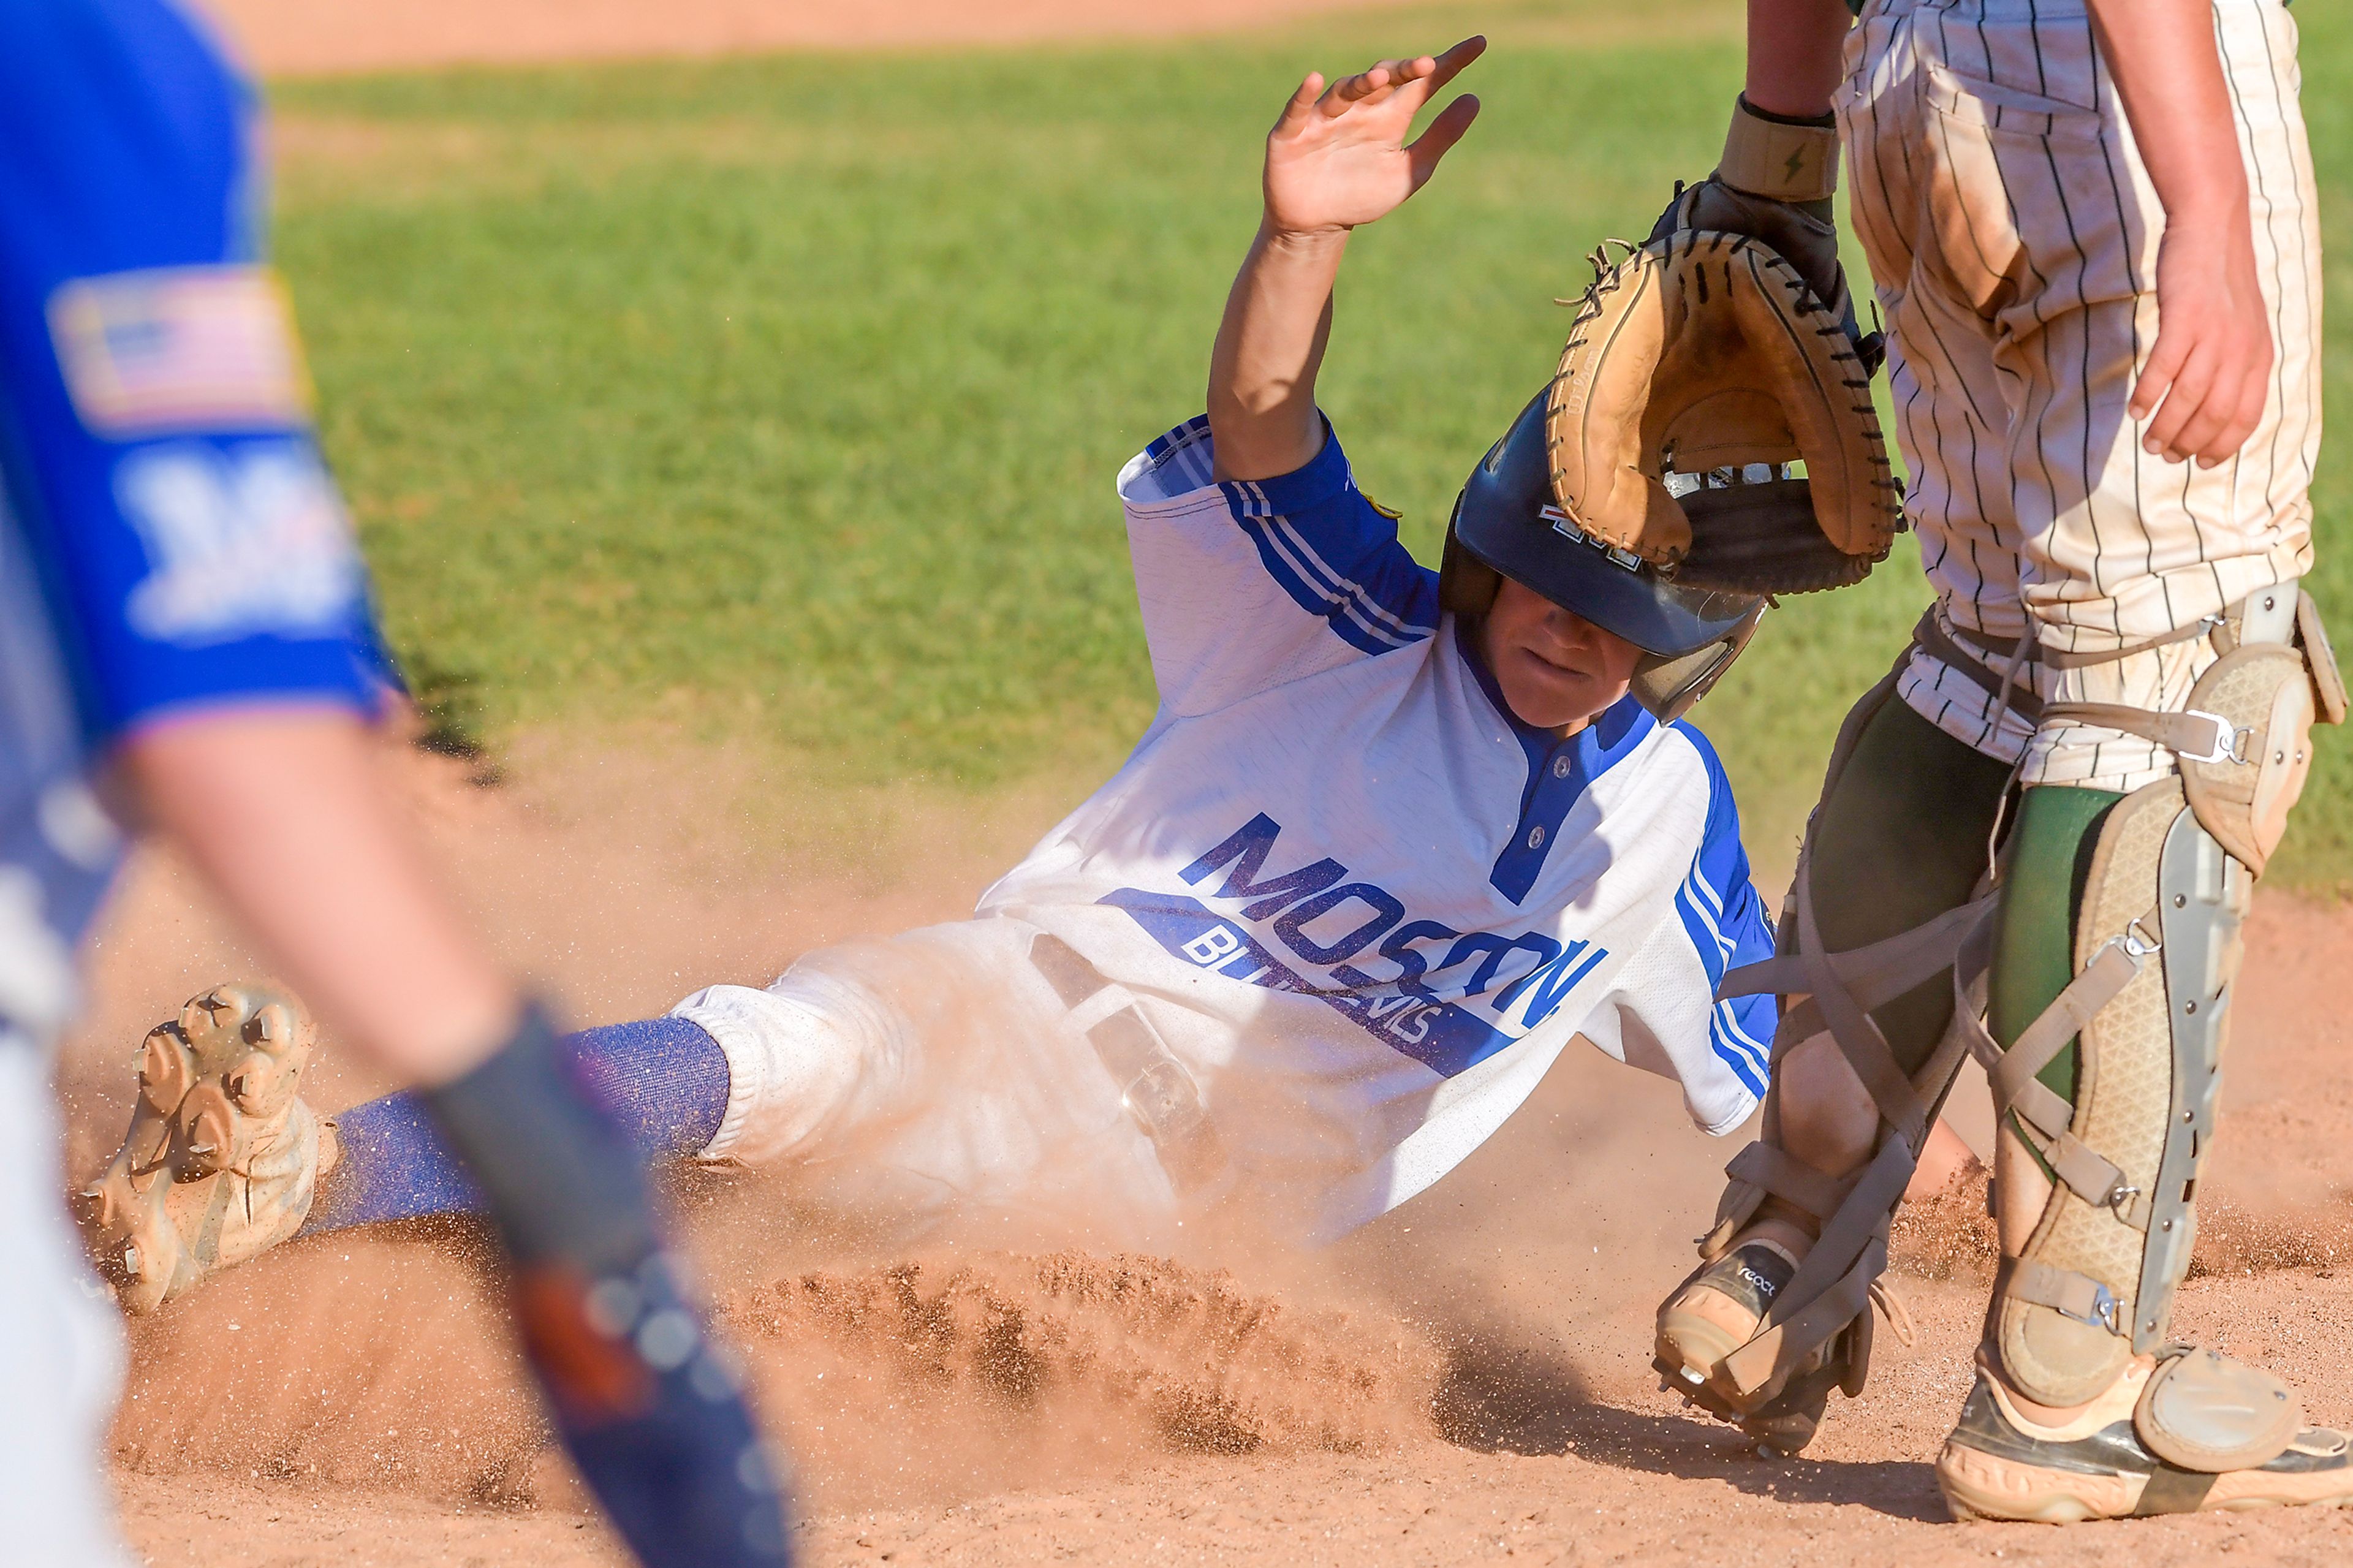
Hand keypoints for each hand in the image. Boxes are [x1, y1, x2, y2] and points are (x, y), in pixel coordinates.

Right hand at [1261, 37, 1484, 238]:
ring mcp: (1325, 119)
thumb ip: (1440, 138)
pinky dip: (1305, 95)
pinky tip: (1316, 80)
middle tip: (1427, 65)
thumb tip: (1474, 99)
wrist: (1318, 227)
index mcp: (1389, 118)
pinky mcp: (1292, 134)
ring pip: (1345, 92)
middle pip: (1384, 81)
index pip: (1421, 84)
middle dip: (1403, 71)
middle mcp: (1359, 111)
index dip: (1449, 64)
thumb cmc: (1361, 196)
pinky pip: (1299, 110)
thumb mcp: (1409, 171)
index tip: (1479, 46)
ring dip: (1361, 84)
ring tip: (1381, 79)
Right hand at [2131, 218, 2273, 466]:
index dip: (2223, 445)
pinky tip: (2135, 410)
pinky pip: (2165, 368)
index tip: (2199, 461)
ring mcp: (2214, 334)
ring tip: (2148, 443)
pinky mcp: (2185, 318)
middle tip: (2164, 454)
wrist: (2213, 227)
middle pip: (2215, 414)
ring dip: (2167, 427)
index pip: (2245, 416)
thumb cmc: (2219, 279)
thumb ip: (2235, 361)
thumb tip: (2213, 403)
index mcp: (2259, 355)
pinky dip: (2149, 394)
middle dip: (2189, 442)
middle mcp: (2241, 349)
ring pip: (2190, 398)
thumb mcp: (2242, 324)